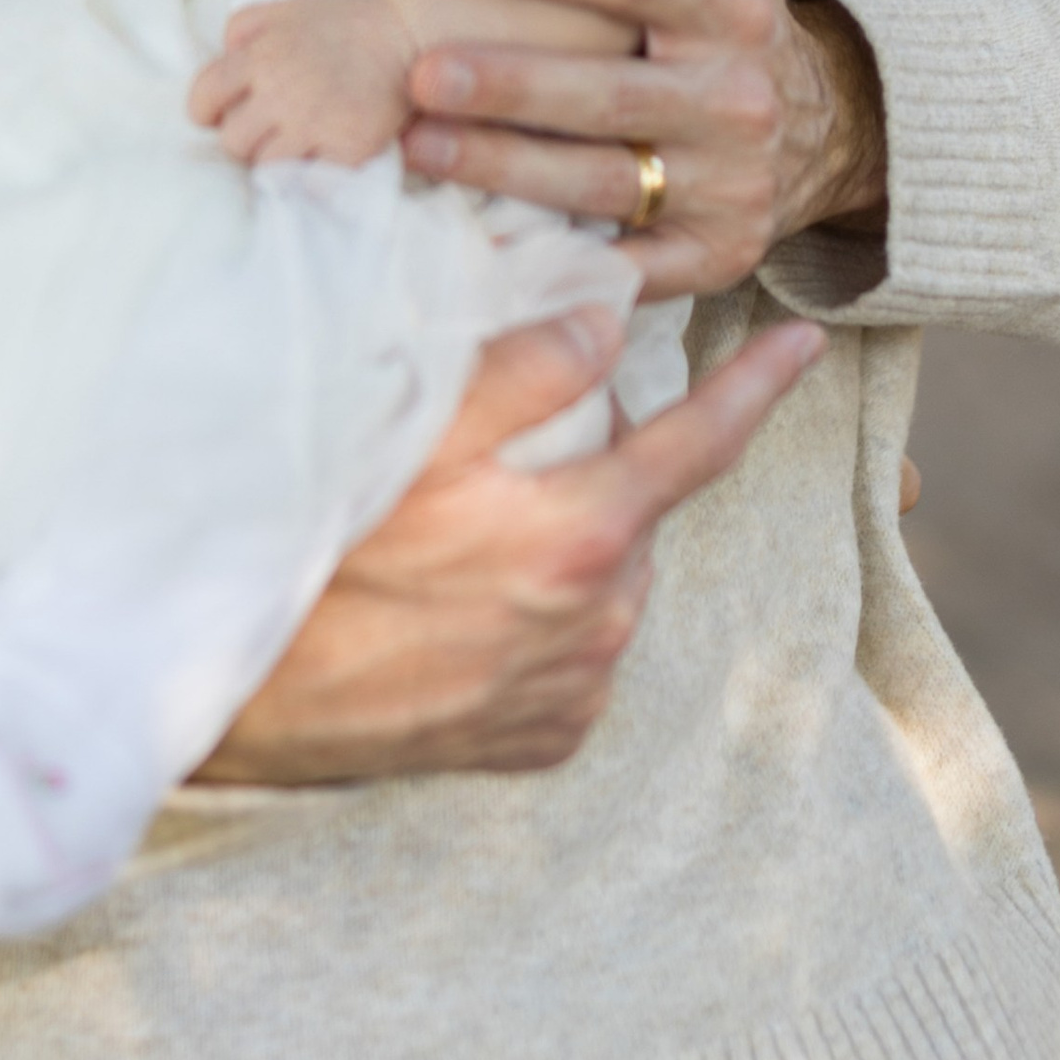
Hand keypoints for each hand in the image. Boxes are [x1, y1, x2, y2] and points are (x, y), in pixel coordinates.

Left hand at [189, 0, 415, 163]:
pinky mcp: (348, 150)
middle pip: (232, 141)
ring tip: (293, 144)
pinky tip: (320, 154)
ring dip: (274, 159)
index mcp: (259, 55)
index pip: (204, 97)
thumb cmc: (341, 23)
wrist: (405, 35)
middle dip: (243, 138)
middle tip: (265, 130)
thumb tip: (223, 57)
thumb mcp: (284, 9)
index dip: (206, 111)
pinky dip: (310, 172)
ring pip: (264, 166)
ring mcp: (315, 124)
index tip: (219, 115)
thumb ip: (242, 27)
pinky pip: (308, 179)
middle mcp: (281, 91)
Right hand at [200, 305, 824, 780]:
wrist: (252, 697)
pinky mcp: (543, 738)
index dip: (758, 385)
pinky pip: (575, 652)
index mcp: (584, 536)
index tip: (807, 343)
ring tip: (470, 529)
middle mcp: (601, 621)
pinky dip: (544, 613)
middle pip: (636, 505)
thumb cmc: (324, 549)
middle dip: (599, 463)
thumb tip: (605, 321)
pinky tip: (468, 598)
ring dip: (568, 541)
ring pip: (607, 578)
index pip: (699, 442)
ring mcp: (576, 689)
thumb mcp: (415, 434)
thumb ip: (523, 369)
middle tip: (507, 444)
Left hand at [398, 0, 886, 298]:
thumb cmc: (730, 7)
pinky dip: (554, 264)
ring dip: (504, 167)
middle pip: (610, 92)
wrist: (815, 128)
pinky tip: (475, 242)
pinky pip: (624, 268)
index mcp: (738, 7)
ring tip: (415, 144)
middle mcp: (737, 99)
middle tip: (421, 69)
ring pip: (602, 183)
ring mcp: (726, 187)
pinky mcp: (712, 257)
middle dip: (510, 82)